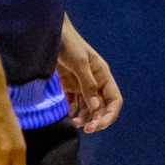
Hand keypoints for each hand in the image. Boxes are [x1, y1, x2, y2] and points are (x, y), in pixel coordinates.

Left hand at [57, 18, 121, 132]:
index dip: (110, 114)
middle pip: (101, 107)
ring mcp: (81, 85)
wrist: (50, 35)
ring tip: (74, 124)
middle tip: (86, 129)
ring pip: (87, 108)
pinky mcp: (67, 86)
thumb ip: (87, 84)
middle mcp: (95, 82)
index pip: (114, 100)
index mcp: (103, 76)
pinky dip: (71, 113)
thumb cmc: (68, 44)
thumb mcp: (79, 62)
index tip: (99, 125)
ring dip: (84, 118)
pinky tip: (66, 118)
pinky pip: (73, 104)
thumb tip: (95, 108)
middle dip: (97, 119)